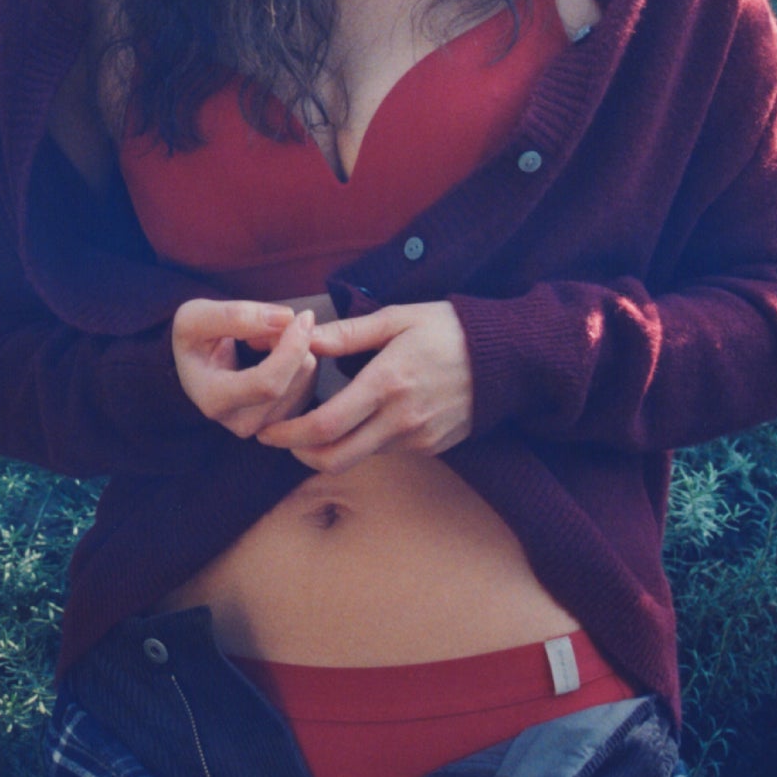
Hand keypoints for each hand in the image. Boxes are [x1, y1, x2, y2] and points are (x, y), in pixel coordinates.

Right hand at [171, 298, 319, 438]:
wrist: (193, 365)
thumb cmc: (192, 340)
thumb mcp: (195, 317)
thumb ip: (236, 315)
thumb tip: (286, 318)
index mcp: (215, 401)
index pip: (268, 383)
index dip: (291, 347)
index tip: (301, 316)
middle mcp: (242, 422)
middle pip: (294, 378)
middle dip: (290, 339)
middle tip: (265, 322)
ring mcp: (266, 426)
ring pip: (307, 377)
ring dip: (294, 347)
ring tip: (262, 341)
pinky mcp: (284, 421)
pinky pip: (310, 382)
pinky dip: (299, 359)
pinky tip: (274, 355)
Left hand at [256, 302, 473, 471]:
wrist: (508, 359)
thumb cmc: (448, 330)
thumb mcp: (397, 318)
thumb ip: (347, 333)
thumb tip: (304, 338)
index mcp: (388, 383)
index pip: (327, 425)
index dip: (290, 434)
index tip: (269, 431)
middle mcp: (402, 419)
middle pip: (336, 457)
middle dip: (300, 453)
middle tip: (280, 438)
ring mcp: (418, 438)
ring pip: (360, 457)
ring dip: (330, 448)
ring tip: (313, 424)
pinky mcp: (431, 447)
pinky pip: (385, 452)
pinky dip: (362, 443)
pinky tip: (355, 421)